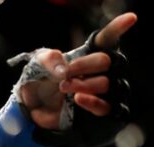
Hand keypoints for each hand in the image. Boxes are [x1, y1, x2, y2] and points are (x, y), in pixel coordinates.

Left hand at [19, 12, 136, 129]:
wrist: (32, 107)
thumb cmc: (40, 81)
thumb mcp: (38, 65)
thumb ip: (49, 59)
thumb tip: (63, 69)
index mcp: (88, 55)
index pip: (107, 39)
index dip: (118, 28)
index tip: (130, 19)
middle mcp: (99, 71)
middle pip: (106, 61)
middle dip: (84, 66)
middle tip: (65, 73)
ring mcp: (101, 91)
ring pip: (106, 83)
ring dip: (84, 84)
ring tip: (64, 86)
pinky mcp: (99, 110)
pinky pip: (106, 107)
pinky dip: (93, 102)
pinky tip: (79, 98)